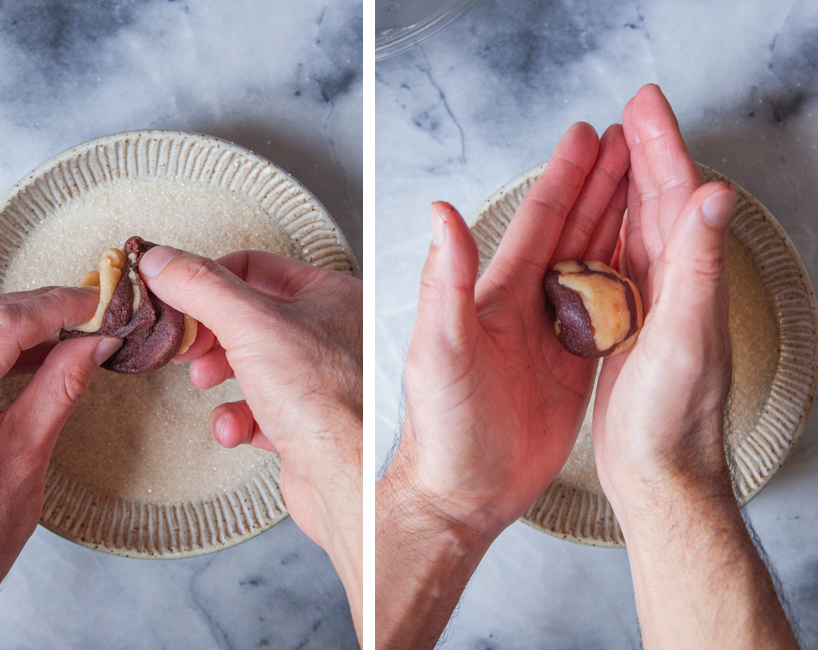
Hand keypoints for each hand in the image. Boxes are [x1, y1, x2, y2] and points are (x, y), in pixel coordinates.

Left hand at [0, 287, 120, 649]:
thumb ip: (61, 388)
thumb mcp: (25, 456)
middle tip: (97, 311)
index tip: (100, 302)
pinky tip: (41, 349)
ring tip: (76, 328)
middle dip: (45, 306)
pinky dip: (7, 342)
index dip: (57, 306)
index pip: (1, 325)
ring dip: (27, 321)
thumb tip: (96, 343)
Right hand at [138, 248, 362, 639]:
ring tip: (204, 381)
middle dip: (210, 331)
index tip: (171, 293)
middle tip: (182, 342)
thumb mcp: (252, 324)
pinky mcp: (309, 425)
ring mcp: (321, 381)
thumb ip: (201, 286)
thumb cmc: (324, 399)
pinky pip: (261, 411)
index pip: (257, 266)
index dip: (208, 278)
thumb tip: (160, 260)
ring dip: (219, 372)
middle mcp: (333, 334)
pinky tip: (233, 428)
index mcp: (332, 295)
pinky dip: (238, 418)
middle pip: (251, 316)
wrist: (350, 482)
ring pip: (253, 364)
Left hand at [386, 121, 629, 535]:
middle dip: (601, 186)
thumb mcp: (440, 348)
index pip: (537, 221)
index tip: (590, 135)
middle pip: (571, 232)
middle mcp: (524, 307)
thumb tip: (441, 212)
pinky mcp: (570, 367)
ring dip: (616, 224)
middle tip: (631, 144)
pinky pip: (605, 314)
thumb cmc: (443, 425)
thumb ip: (446, 282)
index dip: (565, 176)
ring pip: (591, 266)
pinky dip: (625, 283)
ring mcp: (549, 335)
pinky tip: (643, 263)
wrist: (464, 489)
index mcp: (496, 294)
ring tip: (644, 187)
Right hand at [591, 84, 735, 528]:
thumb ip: (700, 269)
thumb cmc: (669, 422)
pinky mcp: (631, 329)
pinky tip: (598, 231)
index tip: (643, 107)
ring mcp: (654, 307)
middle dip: (646, 155)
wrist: (658, 476)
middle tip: (630, 115)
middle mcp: (678, 287)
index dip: (661, 147)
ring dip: (629, 189)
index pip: (677, 196)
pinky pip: (621, 269)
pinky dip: (611, 237)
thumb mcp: (684, 343)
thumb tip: (713, 196)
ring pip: (641, 232)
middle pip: (661, 204)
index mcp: (689, 281)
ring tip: (614, 157)